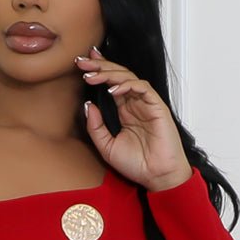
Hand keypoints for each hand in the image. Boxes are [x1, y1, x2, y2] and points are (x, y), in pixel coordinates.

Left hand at [76, 48, 192, 192]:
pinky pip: (142, 88)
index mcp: (125, 111)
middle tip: (82, 62)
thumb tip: (88, 105)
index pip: (110, 84)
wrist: (156, 177)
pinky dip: (127, 86)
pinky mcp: (157, 106)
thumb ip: (96, 127)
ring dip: (109, 74)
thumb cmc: (136, 165)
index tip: (82, 65)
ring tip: (92, 75)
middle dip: (99, 66)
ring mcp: (146, 104)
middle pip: (117, 76)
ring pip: (128, 78)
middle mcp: (135, 104)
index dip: (98, 71)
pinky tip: (112, 91)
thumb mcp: (107, 147)